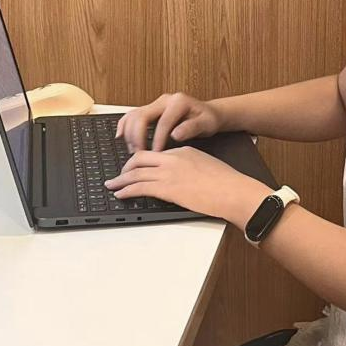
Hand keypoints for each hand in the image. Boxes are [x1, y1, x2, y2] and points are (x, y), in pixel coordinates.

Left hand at [104, 145, 267, 225]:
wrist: (232, 190)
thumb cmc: (226, 182)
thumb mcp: (205, 165)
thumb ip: (190, 166)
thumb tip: (182, 177)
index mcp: (183, 150)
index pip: (155, 153)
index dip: (141, 161)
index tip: (135, 167)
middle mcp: (173, 158)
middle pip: (139, 158)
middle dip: (125, 167)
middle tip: (119, 175)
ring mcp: (169, 173)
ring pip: (135, 173)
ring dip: (120, 180)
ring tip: (112, 185)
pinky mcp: (167, 188)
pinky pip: (139, 187)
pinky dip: (126, 190)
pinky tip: (121, 194)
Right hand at [115, 91, 221, 152]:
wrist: (208, 113)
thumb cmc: (208, 119)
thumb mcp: (207, 124)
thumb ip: (192, 128)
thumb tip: (176, 134)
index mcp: (178, 102)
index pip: (163, 122)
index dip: (158, 140)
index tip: (157, 155)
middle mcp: (164, 100)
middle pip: (142, 116)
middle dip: (138, 137)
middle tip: (140, 155)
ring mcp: (155, 104)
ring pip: (133, 115)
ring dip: (130, 134)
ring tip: (134, 150)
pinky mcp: (150, 110)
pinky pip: (132, 115)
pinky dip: (124, 125)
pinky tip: (121, 137)